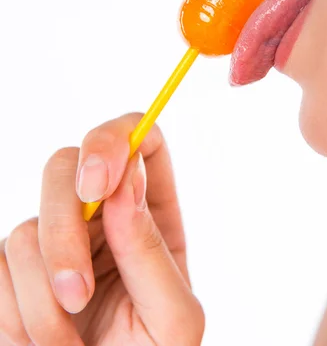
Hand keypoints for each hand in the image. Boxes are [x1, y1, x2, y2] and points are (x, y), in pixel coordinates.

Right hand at [0, 113, 204, 345]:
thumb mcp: (172, 319)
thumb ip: (151, 251)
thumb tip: (125, 180)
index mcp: (150, 212)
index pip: (140, 139)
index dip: (114, 140)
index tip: (96, 184)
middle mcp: (101, 213)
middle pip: (66, 165)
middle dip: (62, 231)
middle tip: (77, 294)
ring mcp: (54, 235)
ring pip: (26, 228)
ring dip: (43, 300)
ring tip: (68, 345)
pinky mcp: (15, 267)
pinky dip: (16, 314)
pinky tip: (43, 341)